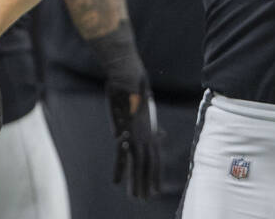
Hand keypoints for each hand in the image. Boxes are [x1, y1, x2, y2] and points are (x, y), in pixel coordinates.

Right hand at [106, 71, 160, 198]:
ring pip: (139, 163)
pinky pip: (123, 154)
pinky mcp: (126, 131)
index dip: (156, 172)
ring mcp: (137, 134)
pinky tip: (117, 182)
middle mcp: (146, 134)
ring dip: (137, 181)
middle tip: (149, 197)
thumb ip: (144, 125)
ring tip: (137, 197)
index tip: (157, 186)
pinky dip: (120, 169)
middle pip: (149, 163)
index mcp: (150, 131)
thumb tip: (151, 135)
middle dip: (149, 181)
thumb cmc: (135, 90)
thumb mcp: (142, 109)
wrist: (129, 77)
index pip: (156, 157)